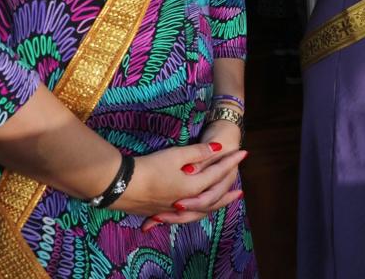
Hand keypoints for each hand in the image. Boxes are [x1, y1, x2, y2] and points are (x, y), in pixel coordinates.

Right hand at [110, 141, 245, 227]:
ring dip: (213, 206)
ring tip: (221, 203)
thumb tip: (218, 148)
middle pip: (213, 200)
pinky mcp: (160, 212)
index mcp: (193, 187)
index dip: (231, 162)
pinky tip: (193, 211)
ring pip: (199, 211)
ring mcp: (172, 209)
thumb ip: (198, 152)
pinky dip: (194, 213)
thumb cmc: (150, 167)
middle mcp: (186, 201)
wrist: (120, 185)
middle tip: (240, 192)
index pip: (217, 173)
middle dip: (227, 195)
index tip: (243, 153)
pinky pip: (184, 216)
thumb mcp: (176, 155)